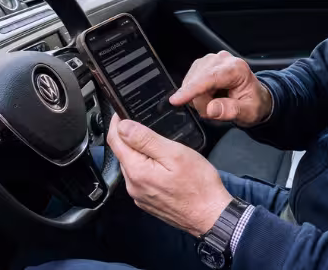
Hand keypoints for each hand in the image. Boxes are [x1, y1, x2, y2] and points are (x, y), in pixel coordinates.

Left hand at [107, 114, 231, 236]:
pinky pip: (140, 178)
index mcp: (137, 171)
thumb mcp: (174, 153)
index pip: (115, 141)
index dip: (116, 123)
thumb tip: (123, 126)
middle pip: (122, 153)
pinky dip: (144, 166)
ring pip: (131, 166)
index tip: (120, 112)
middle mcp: (133, 185)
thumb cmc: (199, 186)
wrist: (211, 215)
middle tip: (140, 122)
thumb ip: (146, 139)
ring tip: (153, 140)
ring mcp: (140, 195)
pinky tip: (159, 162)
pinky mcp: (148, 201)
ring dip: (137, 151)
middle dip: (127, 136)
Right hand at [170, 51, 271, 126]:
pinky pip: (190, 80)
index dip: (191, 90)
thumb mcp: (249, 112)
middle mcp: (223, 60)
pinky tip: (208, 96)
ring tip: (215, 103)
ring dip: (198, 98)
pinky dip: (195, 92)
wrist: (256, 97)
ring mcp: (211, 60)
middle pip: (198, 81)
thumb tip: (212, 109)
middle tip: (216, 110)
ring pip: (191, 81)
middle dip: (201, 101)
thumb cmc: (254, 103)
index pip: (209, 78)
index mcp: (237, 69)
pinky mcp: (203, 64)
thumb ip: (231, 111)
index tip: (176, 100)